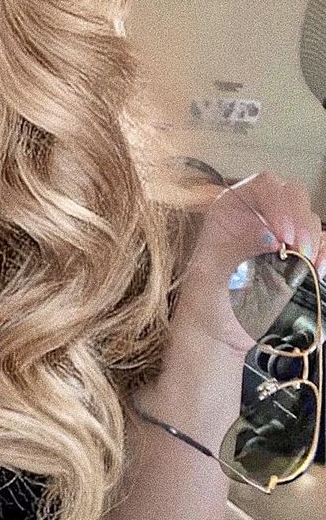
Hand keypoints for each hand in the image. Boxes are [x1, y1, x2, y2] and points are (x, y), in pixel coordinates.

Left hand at [174, 171, 323, 353]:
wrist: (218, 333)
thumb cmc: (206, 301)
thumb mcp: (211, 273)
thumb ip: (238, 252)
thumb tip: (270, 238)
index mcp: (231, 210)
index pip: (262, 186)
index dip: (278, 202)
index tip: (282, 233)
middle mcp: (258, 217)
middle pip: (292, 196)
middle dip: (300, 219)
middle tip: (297, 248)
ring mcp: (280, 236)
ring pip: (308, 219)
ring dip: (313, 238)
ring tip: (305, 262)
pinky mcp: (296, 258)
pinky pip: (320, 245)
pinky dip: (324, 253)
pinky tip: (318, 268)